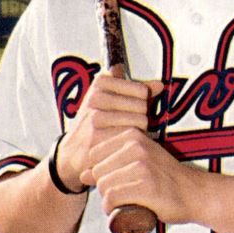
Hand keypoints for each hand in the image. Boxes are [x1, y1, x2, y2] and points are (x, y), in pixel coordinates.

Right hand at [55, 69, 162, 193]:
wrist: (73, 151)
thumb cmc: (97, 123)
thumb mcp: (112, 100)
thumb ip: (137, 90)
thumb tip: (160, 85)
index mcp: (101, 82)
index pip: (142, 91)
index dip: (141, 103)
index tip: (128, 110)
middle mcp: (96, 96)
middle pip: (142, 106)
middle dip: (141, 118)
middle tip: (127, 126)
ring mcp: (95, 116)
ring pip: (140, 121)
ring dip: (138, 131)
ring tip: (124, 134)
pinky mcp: (98, 136)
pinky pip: (131, 137)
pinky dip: (131, 143)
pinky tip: (121, 145)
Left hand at [83, 127, 203, 224]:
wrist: (196, 193)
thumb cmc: (165, 179)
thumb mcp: (140, 162)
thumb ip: (112, 163)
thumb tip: (82, 174)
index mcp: (133, 135)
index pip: (94, 154)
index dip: (100, 172)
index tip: (117, 180)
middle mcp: (136, 146)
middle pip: (97, 171)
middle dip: (103, 187)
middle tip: (122, 195)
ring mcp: (141, 165)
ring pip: (103, 185)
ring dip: (107, 200)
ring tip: (122, 203)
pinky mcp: (145, 186)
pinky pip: (112, 198)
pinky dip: (111, 208)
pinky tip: (121, 210)